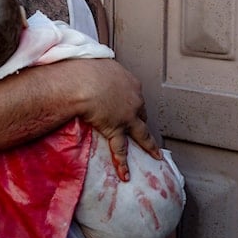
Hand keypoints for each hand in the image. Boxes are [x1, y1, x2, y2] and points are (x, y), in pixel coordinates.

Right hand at [73, 59, 160, 180]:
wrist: (83, 82)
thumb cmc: (86, 69)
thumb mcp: (97, 63)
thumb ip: (100, 70)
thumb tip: (93, 70)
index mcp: (130, 82)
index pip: (135, 95)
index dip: (131, 102)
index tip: (126, 104)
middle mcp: (134, 99)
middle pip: (141, 113)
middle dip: (140, 121)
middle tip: (138, 128)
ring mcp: (127, 116)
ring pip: (141, 134)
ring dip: (148, 146)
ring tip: (154, 155)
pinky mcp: (116, 129)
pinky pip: (120, 149)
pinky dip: (122, 162)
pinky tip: (125, 173)